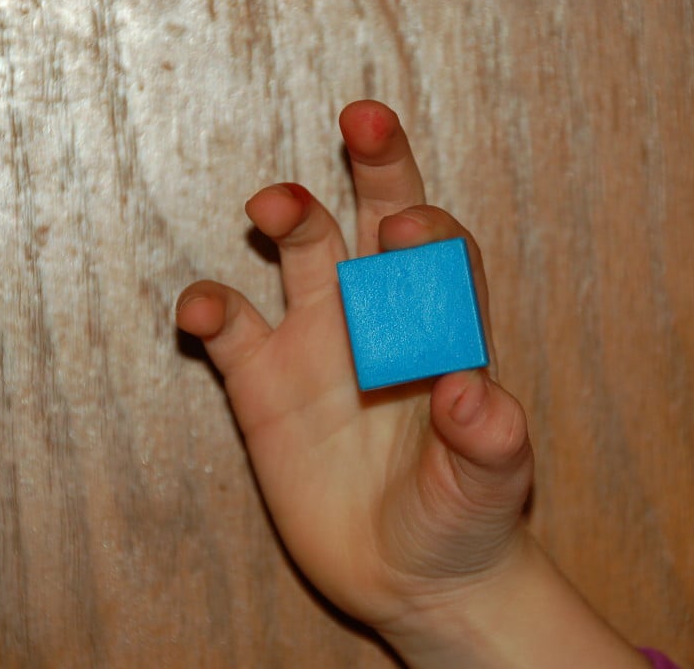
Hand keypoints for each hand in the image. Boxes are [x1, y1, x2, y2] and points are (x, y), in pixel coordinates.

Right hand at [175, 100, 532, 627]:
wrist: (410, 575)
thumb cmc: (463, 519)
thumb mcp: (488, 489)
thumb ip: (489, 443)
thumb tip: (472, 391)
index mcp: (447, 331)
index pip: (445, 254)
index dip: (430, 232)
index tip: (408, 232)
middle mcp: (384, 320)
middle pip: (378, 220)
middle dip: (376, 166)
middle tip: (364, 118)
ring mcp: (321, 345)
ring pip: (302, 252)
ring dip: (290, 216)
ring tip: (273, 206)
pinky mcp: (265, 384)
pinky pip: (232, 328)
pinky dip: (211, 308)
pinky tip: (204, 310)